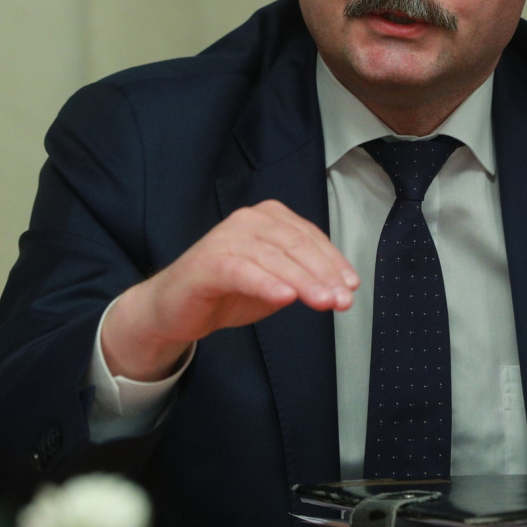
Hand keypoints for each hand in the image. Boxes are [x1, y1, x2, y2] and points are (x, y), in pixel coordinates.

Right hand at [101, 200, 357, 380]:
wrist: (174, 308)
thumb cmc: (227, 291)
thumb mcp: (275, 283)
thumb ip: (302, 277)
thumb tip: (337, 285)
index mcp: (268, 218)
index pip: (310, 237)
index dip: (333, 261)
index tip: (351, 285)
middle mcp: (249, 221)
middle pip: (296, 245)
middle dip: (324, 273)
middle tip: (343, 299)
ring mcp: (227, 238)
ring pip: (275, 258)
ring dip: (303, 281)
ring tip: (323, 302)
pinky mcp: (209, 262)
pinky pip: (244, 271)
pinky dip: (267, 283)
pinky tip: (286, 297)